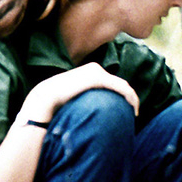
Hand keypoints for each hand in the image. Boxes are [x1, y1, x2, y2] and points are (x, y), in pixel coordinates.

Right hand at [19, 62, 139, 121]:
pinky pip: (121, 88)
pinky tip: (134, 108)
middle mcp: (94, 69)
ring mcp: (97, 72)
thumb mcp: (72, 97)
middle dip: (128, 97)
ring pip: (122, 86)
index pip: (111, 83)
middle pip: (119, 83)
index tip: (124, 110)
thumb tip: (89, 110)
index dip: (121, 95)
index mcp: (89, 72)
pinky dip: (130, 98)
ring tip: (135, 112)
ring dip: (132, 99)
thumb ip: (84, 99)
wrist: (46, 98)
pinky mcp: (99, 79)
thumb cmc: (56, 102)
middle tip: (133, 112)